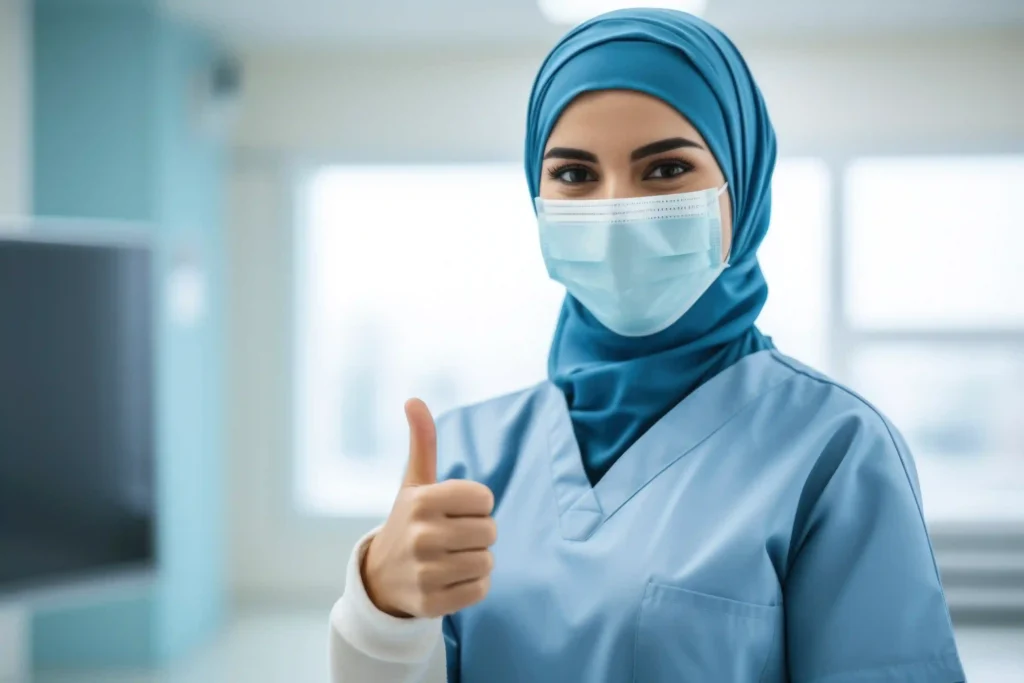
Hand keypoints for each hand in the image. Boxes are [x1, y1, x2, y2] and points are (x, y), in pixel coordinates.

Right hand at [361, 398, 496, 618]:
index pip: (485, 498)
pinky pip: (480, 590)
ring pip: (487, 561)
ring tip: (451, 558)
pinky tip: (450, 579)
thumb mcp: (413, 482)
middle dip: (478, 534)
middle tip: (453, 537)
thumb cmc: (408, 522)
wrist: (380, 578)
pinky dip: (473, 586)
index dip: (475, 505)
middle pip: (490, 531)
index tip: (453, 510)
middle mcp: (421, 535)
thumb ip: (422, 442)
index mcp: (421, 501)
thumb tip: (413, 399)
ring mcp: (425, 571)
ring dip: (476, 560)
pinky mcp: (432, 603)